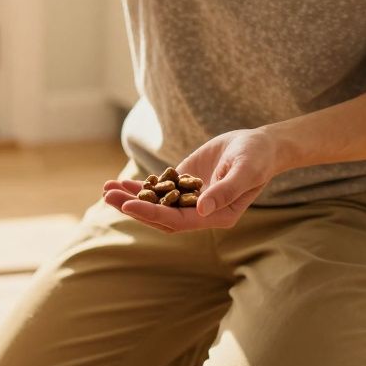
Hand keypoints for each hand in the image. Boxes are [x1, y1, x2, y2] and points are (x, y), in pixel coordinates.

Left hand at [102, 129, 285, 232]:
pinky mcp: (183, 183)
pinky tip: (118, 184)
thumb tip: (201, 209)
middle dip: (133, 206)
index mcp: (216, 216)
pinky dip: (138, 187)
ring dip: (130, 198)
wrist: (259, 145)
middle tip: (108, 196)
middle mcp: (200, 213)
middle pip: (160, 216)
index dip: (152, 214)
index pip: (178, 221)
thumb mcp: (245, 171)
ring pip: (155, 204)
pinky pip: (157, 189)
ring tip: (106, 190)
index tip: (128, 206)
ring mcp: (190, 199)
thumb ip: (225, 191)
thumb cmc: (257, 158)